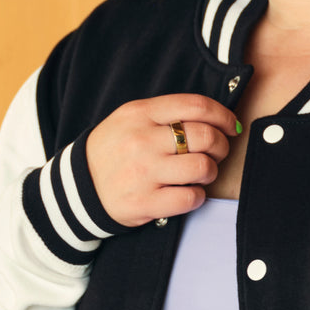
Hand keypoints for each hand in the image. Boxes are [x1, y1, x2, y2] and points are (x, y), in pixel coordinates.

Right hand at [85, 93, 239, 226]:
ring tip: (201, 174)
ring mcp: (143, 173)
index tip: (231, 126)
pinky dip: (198, 196)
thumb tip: (217, 118)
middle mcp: (142, 140)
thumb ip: (167, 114)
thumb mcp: (131, 120)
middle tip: (218, 153)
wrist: (78, 188)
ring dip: (210, 172)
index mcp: (140, 114)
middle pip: (204, 137)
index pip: (196, 106)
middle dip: (221, 145)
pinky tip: (188, 193)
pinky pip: (191, 198)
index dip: (223, 115)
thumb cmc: (114, 151)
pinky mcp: (145, 202)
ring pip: (202, 167)